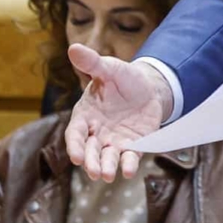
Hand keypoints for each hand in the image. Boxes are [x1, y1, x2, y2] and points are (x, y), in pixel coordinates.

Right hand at [64, 44, 172, 181]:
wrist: (148, 87)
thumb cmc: (123, 78)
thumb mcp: (109, 68)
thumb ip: (92, 63)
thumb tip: (73, 47)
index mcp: (85, 115)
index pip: (75, 133)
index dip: (74, 145)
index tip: (76, 156)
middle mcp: (96, 132)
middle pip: (90, 150)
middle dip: (91, 162)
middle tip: (95, 172)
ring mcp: (114, 140)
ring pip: (107, 157)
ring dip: (107, 167)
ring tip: (109, 175)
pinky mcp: (132, 144)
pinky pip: (129, 157)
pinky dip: (128, 164)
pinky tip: (128, 171)